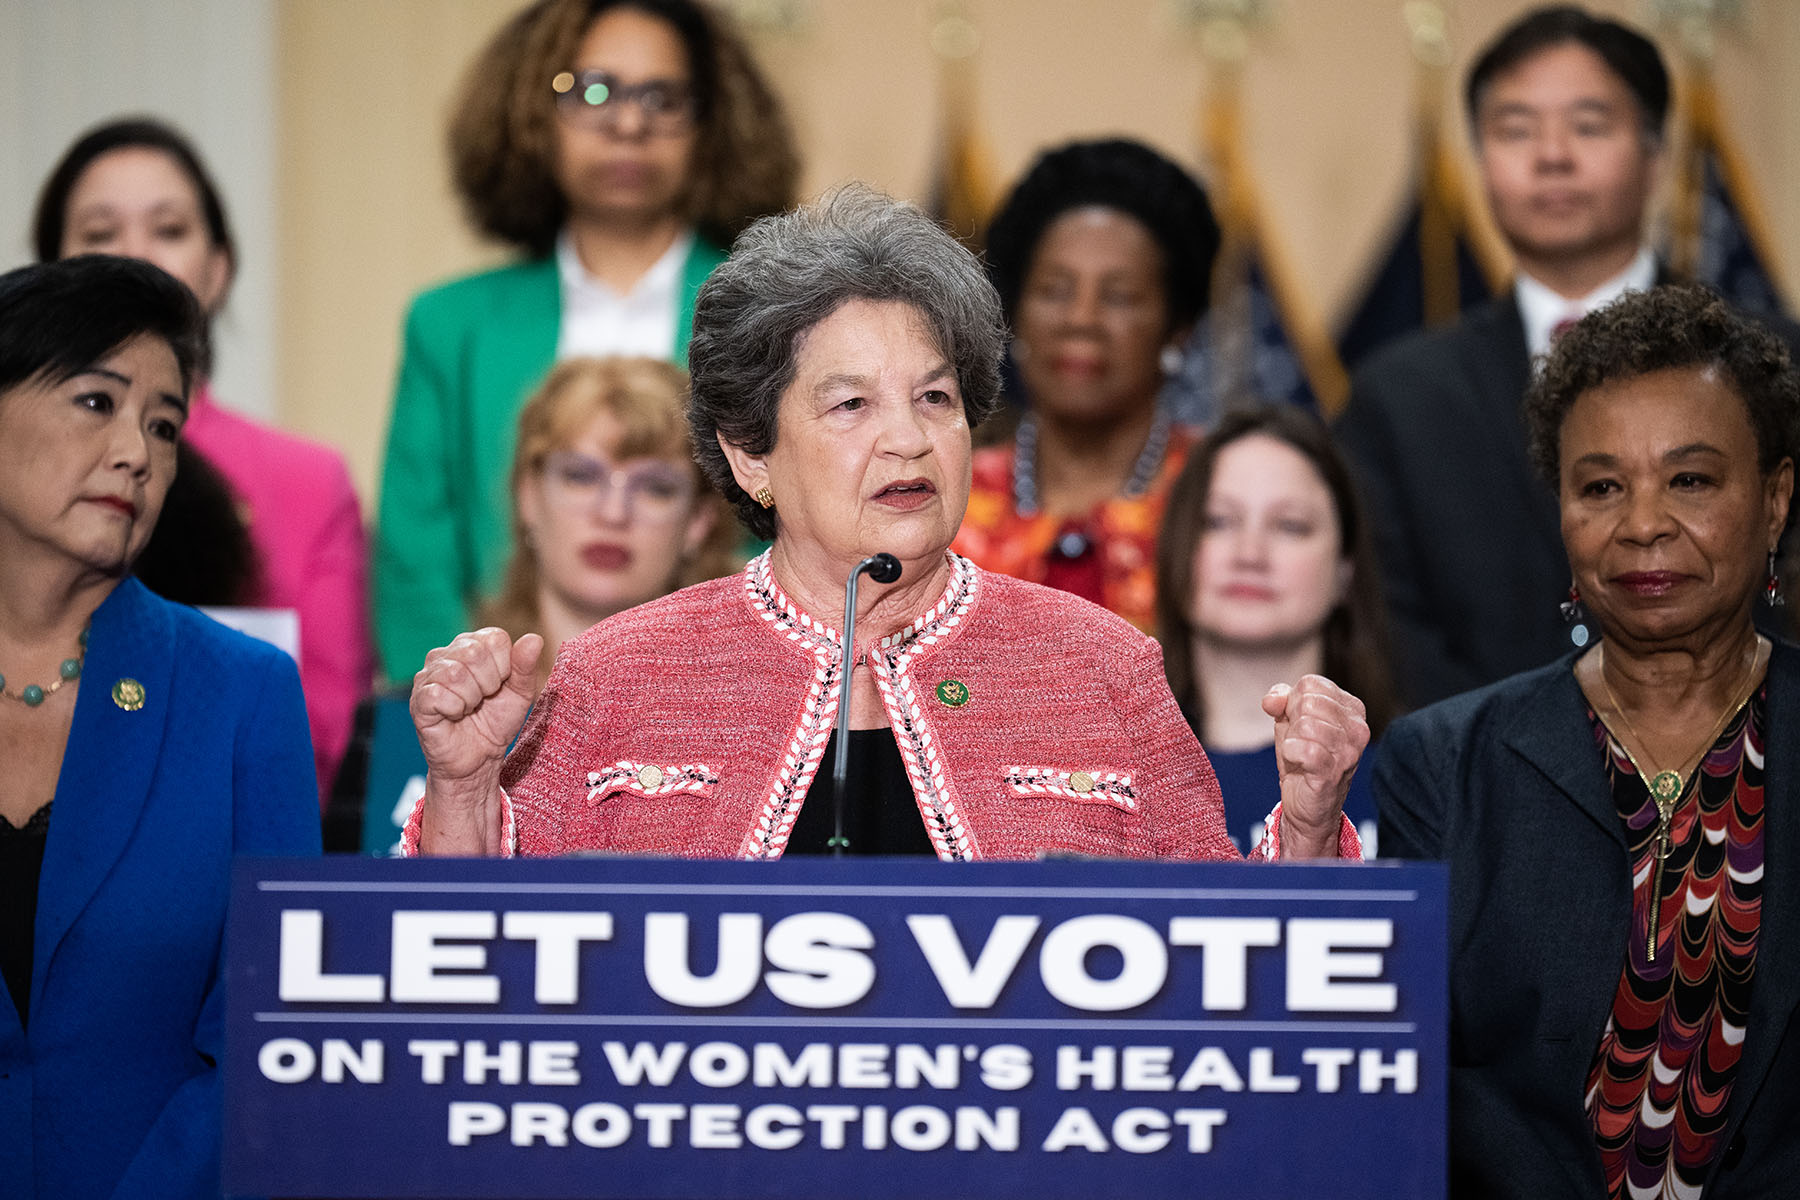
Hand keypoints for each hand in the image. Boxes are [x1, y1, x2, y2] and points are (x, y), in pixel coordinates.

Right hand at [411, 628, 543, 807]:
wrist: (479, 757)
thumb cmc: (497, 721)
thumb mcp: (520, 693)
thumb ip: (526, 666)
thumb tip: (534, 639)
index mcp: (472, 645)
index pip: (495, 638)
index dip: (505, 667)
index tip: (499, 686)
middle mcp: (446, 654)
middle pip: (474, 652)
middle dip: (489, 683)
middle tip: (483, 699)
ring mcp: (427, 675)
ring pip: (456, 674)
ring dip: (471, 699)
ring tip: (468, 708)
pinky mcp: (418, 699)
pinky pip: (439, 695)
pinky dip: (455, 710)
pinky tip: (454, 715)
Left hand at [1261, 674, 1369, 858]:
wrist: (1307, 805)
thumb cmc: (1302, 759)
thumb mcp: (1289, 722)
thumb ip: (1281, 699)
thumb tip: (1273, 699)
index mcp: (1351, 708)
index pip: (1312, 683)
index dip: (1293, 700)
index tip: (1295, 721)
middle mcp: (1357, 727)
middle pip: (1308, 702)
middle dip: (1292, 721)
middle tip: (1299, 741)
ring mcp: (1349, 751)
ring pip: (1306, 725)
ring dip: (1292, 740)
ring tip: (1300, 754)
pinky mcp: (1334, 771)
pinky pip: (1305, 749)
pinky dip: (1291, 752)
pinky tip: (1295, 760)